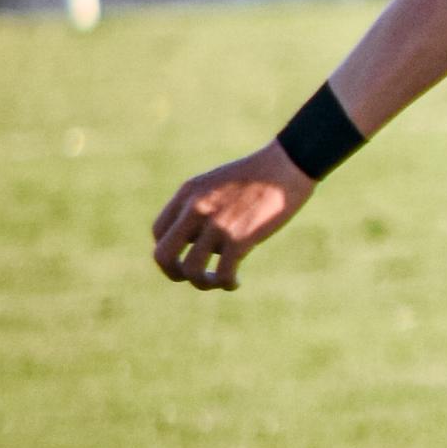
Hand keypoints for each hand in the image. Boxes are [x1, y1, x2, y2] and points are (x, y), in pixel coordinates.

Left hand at [151, 144, 313, 291]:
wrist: (287, 164)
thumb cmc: (258, 174)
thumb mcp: (218, 183)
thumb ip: (202, 206)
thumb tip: (199, 240)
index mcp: (188, 193)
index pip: (159, 232)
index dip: (169, 250)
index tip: (187, 255)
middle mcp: (196, 208)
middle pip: (163, 255)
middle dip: (173, 273)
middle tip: (191, 277)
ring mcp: (217, 224)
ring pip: (191, 270)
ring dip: (202, 283)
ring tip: (219, 281)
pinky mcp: (240, 237)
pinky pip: (223, 273)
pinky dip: (227, 283)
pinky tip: (235, 283)